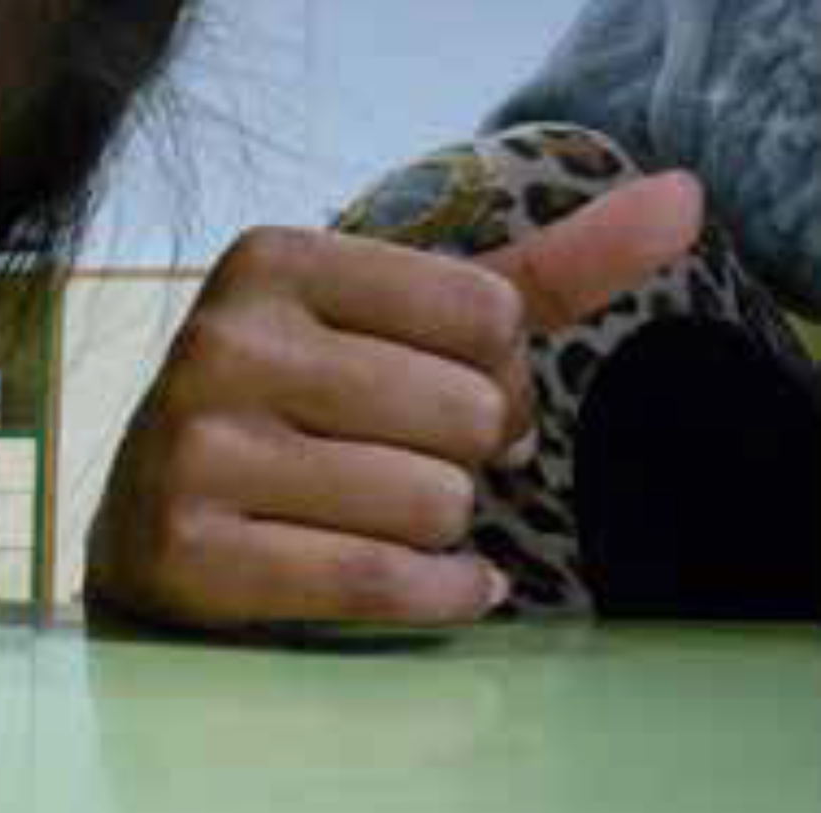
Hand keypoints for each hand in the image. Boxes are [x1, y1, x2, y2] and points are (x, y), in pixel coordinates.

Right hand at [87, 173, 703, 627]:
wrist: (144, 516)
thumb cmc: (299, 409)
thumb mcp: (398, 323)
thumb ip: (541, 268)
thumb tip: (688, 197)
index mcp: (269, 258)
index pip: (488, 315)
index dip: (498, 374)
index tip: (446, 397)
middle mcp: (219, 342)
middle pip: (467, 415)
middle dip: (467, 458)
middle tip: (413, 465)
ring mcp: (195, 450)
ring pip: (431, 502)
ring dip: (441, 529)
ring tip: (384, 517)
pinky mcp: (189, 551)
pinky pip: (379, 580)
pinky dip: (440, 594)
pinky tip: (444, 584)